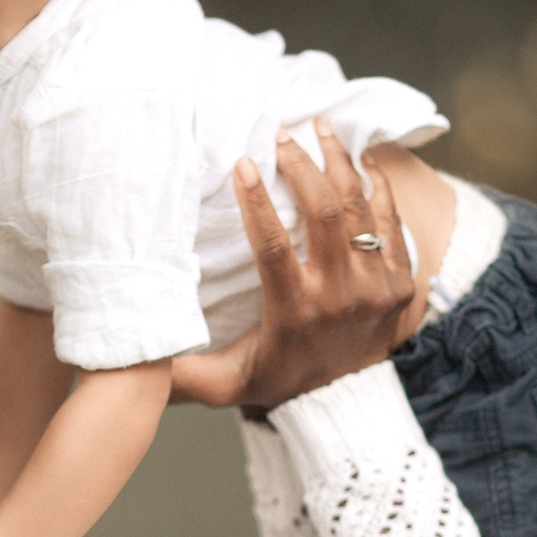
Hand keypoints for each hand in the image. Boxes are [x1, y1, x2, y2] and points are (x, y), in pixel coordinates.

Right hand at [171, 118, 417, 413]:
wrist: (344, 406)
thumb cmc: (277, 382)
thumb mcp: (228, 383)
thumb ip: (184, 375)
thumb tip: (136, 365)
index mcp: (294, 311)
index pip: (273, 246)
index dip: (256, 201)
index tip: (243, 162)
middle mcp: (339, 296)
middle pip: (324, 214)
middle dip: (302, 166)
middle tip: (283, 136)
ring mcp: (376, 289)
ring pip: (360, 210)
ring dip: (341, 164)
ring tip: (322, 129)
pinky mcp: (401, 284)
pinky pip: (392, 224)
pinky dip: (379, 188)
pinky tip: (363, 160)